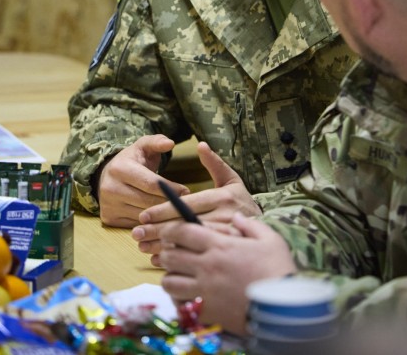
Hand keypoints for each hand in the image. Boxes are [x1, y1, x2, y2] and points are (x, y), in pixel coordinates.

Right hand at [96, 135, 188, 227]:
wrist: (107, 175)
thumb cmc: (132, 160)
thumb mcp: (143, 146)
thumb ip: (157, 141)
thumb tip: (170, 143)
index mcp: (119, 169)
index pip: (151, 183)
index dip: (171, 188)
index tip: (186, 191)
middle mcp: (110, 188)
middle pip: (148, 202)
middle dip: (169, 203)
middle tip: (185, 204)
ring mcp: (108, 205)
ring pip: (143, 216)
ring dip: (161, 216)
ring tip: (175, 212)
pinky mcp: (109, 219)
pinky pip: (135, 225)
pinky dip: (150, 223)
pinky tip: (160, 219)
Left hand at [132, 142, 260, 260]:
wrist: (269, 232)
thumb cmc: (245, 204)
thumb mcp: (234, 181)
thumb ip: (215, 164)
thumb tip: (200, 145)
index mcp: (224, 198)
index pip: (186, 205)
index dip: (163, 210)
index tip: (144, 215)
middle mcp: (225, 218)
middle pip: (184, 225)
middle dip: (157, 230)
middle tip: (137, 233)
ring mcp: (225, 240)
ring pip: (188, 244)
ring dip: (163, 247)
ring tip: (143, 247)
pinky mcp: (225, 256)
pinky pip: (196, 259)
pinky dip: (177, 261)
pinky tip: (160, 260)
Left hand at [159, 212, 296, 334]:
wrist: (283, 307)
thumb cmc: (278, 270)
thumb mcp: (270, 240)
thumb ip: (251, 225)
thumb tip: (237, 217)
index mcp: (219, 245)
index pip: (181, 231)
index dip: (170, 229)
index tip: (170, 232)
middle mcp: (206, 266)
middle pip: (170, 256)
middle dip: (167, 252)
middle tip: (172, 253)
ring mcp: (204, 290)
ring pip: (169, 282)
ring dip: (170, 277)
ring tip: (179, 276)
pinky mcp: (206, 312)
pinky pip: (179, 305)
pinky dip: (179, 300)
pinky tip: (188, 297)